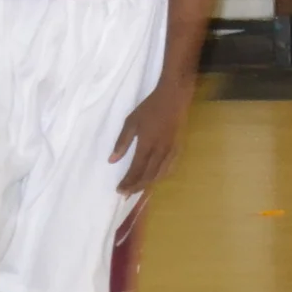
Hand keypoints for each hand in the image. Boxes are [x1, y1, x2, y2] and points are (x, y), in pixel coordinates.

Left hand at [112, 78, 193, 194]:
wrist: (175, 97)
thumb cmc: (150, 107)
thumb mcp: (131, 121)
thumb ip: (122, 142)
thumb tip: (112, 160)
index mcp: (147, 145)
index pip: (136, 170)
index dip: (128, 182)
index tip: (119, 191)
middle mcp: (160, 152)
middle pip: (148, 176)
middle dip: (136, 187)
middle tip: (126, 194)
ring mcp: (171, 151)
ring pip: (160, 174)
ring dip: (148, 184)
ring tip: (138, 188)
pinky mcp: (178, 148)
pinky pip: (170, 168)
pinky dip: (160, 176)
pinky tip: (155, 177)